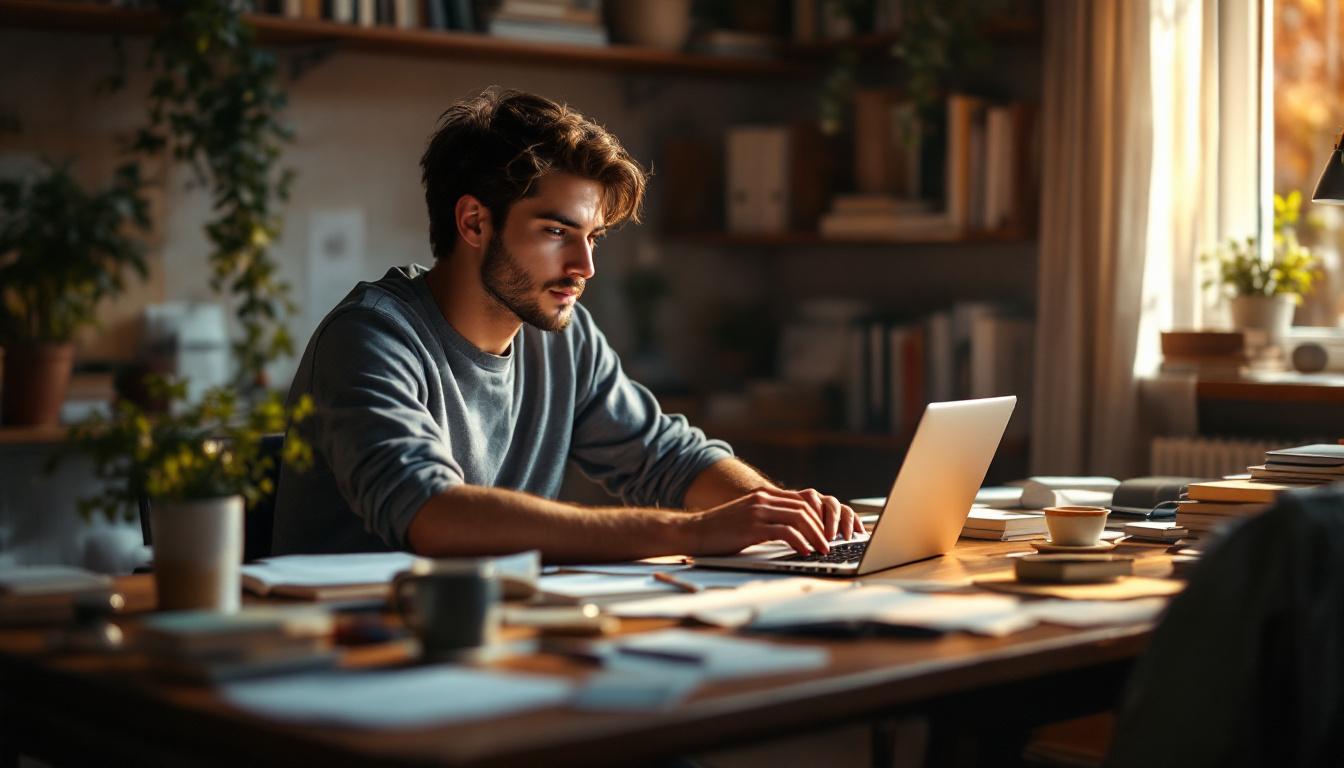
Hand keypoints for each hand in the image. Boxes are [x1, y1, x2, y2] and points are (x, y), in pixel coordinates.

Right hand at [686, 487, 864, 555]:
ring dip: (816, 535)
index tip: (827, 532)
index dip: (818, 517)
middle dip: (822, 527)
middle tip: (830, 544)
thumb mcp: (747, 517)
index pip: (801, 501)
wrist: (694, 531)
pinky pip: (785, 532)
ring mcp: (758, 512)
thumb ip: (767, 518)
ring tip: (823, 550)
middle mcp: (763, 500)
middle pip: (804, 508)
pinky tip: (805, 551)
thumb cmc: (720, 530)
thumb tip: (791, 532)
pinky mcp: (752, 527)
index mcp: (763, 496)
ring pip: (799, 518)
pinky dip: (800, 542)